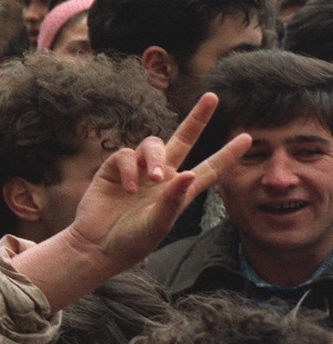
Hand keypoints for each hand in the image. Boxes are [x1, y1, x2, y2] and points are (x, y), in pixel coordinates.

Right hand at [15, 94, 250, 309]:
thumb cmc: (131, 242)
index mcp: (179, 192)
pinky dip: (129, 168)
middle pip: (183, 140)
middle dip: (197, 118)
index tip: (247, 138)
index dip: (227, 154)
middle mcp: (161, 178)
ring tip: (154, 178)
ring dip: (156, 157)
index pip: (209, 169)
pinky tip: (128, 188)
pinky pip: (125, 155)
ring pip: (153, 145)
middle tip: (212, 97)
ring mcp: (137, 171)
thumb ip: (173, 200)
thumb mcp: (158, 225)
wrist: (96, 246)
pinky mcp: (113, 170)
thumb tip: (190, 173)